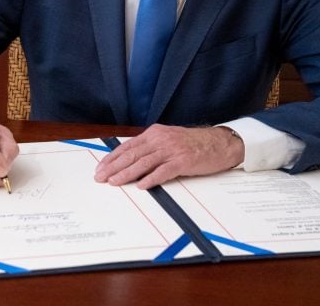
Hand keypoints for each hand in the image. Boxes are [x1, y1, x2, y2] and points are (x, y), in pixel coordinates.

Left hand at [94, 125, 243, 188]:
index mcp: (154, 133)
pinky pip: (163, 171)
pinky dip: (151, 179)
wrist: (219, 143)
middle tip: (100, 177)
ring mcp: (171, 150)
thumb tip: (129, 161)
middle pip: (132, 155)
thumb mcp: (168, 139)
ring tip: (114, 182)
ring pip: (143, 163)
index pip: (127, 146)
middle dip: (113, 167)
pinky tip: (141, 186)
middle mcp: (160, 139)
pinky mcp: (183, 161)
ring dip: (127, 174)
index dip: (112, 158)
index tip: (100, 168)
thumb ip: (150, 147)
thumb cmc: (192, 144)